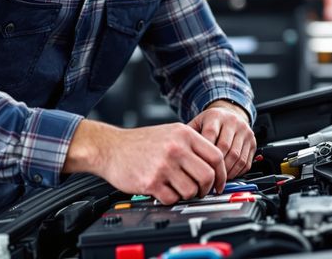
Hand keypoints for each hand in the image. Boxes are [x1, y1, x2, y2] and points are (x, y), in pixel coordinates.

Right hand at [63, 120, 226, 204]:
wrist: (110, 148)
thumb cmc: (140, 143)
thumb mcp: (170, 133)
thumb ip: (191, 146)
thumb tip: (214, 168)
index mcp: (184, 134)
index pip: (216, 156)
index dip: (221, 174)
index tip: (218, 183)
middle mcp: (176, 148)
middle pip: (207, 176)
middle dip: (206, 188)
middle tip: (200, 191)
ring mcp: (164, 165)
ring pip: (191, 190)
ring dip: (187, 195)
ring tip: (177, 189)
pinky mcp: (151, 181)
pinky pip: (172, 198)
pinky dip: (171, 199)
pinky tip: (164, 191)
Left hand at [188, 100, 255, 179]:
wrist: (230, 113)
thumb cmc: (211, 122)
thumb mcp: (197, 123)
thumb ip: (189, 137)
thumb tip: (179, 156)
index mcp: (216, 116)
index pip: (210, 135)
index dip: (204, 154)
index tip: (197, 167)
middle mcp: (232, 122)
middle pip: (225, 148)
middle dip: (215, 167)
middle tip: (206, 179)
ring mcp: (245, 131)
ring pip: (237, 157)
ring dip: (226, 172)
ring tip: (216, 180)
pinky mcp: (253, 142)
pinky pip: (246, 162)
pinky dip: (237, 172)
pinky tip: (227, 176)